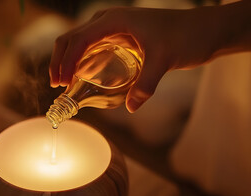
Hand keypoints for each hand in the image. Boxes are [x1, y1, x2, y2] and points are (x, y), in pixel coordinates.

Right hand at [49, 1, 250, 111]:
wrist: (205, 30)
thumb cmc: (186, 36)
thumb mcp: (165, 60)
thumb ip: (147, 84)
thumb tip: (131, 107)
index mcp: (115, 20)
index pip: (79, 39)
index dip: (66, 61)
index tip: (62, 83)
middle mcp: (109, 21)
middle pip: (72, 37)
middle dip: (60, 60)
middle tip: (57, 84)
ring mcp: (113, 28)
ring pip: (79, 41)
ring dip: (68, 60)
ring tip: (64, 82)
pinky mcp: (119, 37)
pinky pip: (92, 46)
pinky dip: (82, 60)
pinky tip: (82, 75)